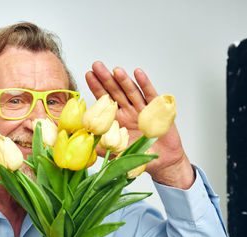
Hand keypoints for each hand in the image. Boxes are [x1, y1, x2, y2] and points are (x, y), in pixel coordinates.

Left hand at [86, 61, 194, 188]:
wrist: (162, 161)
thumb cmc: (139, 155)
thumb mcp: (116, 152)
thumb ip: (100, 145)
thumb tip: (83, 141)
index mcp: (116, 118)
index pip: (103, 99)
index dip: (96, 87)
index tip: (88, 74)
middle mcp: (127, 111)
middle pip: (115, 91)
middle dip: (106, 78)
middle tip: (97, 66)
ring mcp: (141, 109)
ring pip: (131, 91)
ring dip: (123, 80)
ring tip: (115, 70)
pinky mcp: (156, 111)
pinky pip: (149, 95)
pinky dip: (144, 84)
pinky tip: (138, 73)